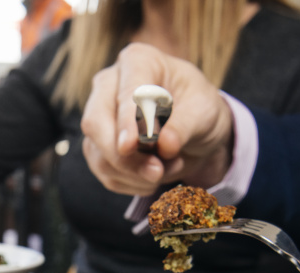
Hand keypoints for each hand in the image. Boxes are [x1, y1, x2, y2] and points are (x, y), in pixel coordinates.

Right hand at [80, 42, 234, 195]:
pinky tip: (156, 173)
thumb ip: (184, 126)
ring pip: (99, 155)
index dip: (125, 120)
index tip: (129, 145)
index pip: (124, 92)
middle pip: (96, 123)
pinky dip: (134, 182)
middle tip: (157, 171)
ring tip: (170, 167)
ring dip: (136, 173)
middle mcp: (109, 86)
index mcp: (137, 62)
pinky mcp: (98, 148)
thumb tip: (164, 145)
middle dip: (125, 157)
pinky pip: (107, 174)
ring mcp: (99, 118)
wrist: (196, 132)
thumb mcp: (204, 112)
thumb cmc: (199, 109)